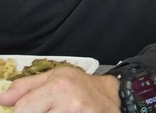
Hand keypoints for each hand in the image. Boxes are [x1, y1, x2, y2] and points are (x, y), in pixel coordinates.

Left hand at [0, 67, 119, 112]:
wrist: (114, 96)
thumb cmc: (82, 86)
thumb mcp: (56, 77)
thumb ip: (26, 86)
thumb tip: (2, 98)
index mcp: (59, 87)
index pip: (22, 110)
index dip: (21, 112)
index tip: (28, 109)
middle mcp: (70, 104)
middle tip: (46, 110)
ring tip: (57, 111)